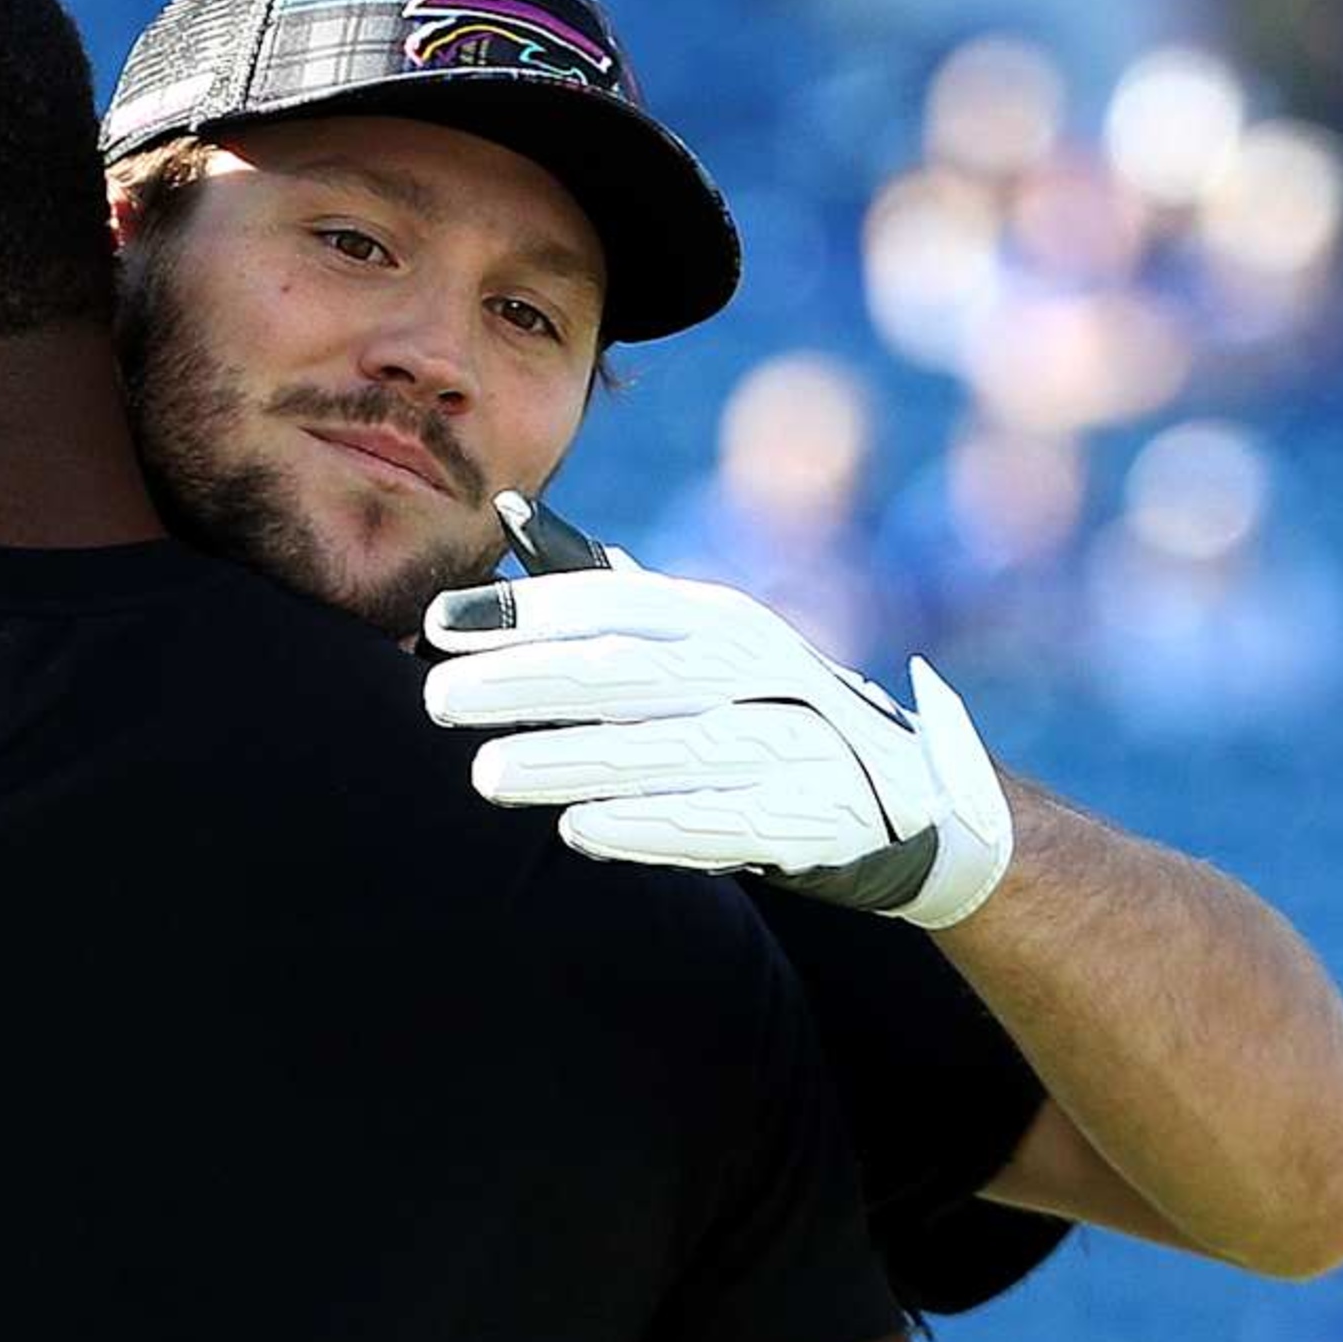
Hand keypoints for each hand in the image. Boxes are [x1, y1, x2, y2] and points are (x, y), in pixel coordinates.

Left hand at [422, 493, 1012, 929]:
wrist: (905, 793)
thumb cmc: (756, 705)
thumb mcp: (694, 638)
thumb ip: (603, 587)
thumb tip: (512, 510)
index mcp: (716, 618)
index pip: (611, 603)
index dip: (523, 611)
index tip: (437, 625)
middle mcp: (754, 668)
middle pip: (627, 671)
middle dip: (526, 683)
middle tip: (437, 701)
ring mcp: (789, 741)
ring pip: (667, 747)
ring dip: (572, 761)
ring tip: (487, 775)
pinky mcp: (809, 817)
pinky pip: (721, 822)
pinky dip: (650, 826)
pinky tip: (579, 832)